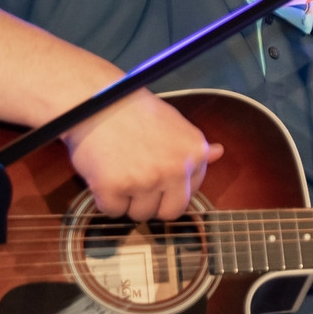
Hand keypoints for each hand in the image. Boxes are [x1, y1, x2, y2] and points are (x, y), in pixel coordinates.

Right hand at [63, 89, 222, 221]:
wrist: (94, 99)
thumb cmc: (132, 110)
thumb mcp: (173, 123)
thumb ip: (194, 146)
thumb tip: (218, 153)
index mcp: (194, 152)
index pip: (190, 192)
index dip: (170, 187)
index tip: (156, 174)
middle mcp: (175, 169)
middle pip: (170, 212)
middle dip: (153, 203)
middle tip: (136, 182)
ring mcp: (145, 180)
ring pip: (139, 214)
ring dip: (127, 199)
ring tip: (118, 169)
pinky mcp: (114, 188)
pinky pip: (112, 211)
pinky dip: (103, 198)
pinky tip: (103, 173)